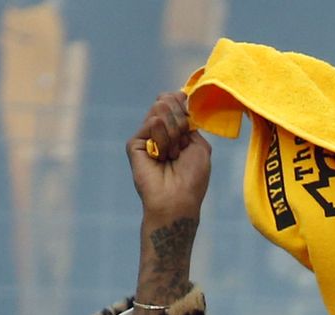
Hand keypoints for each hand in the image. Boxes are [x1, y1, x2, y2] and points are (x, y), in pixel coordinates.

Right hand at [128, 92, 211, 303]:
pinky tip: (162, 156)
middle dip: (180, 120)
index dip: (183, 103)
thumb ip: (189, 120)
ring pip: (160, 111)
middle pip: (166, 101)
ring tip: (172, 155)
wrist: (177, 200)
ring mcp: (146, 137)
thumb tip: (178, 95)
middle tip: (182, 145)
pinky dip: (163, 139)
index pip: (174, 100)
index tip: (190, 122)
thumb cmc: (192, 177)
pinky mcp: (134, 144)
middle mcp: (159, 132)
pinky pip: (151, 123)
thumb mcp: (200, 144)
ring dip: (174, 133)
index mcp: (175, 131)